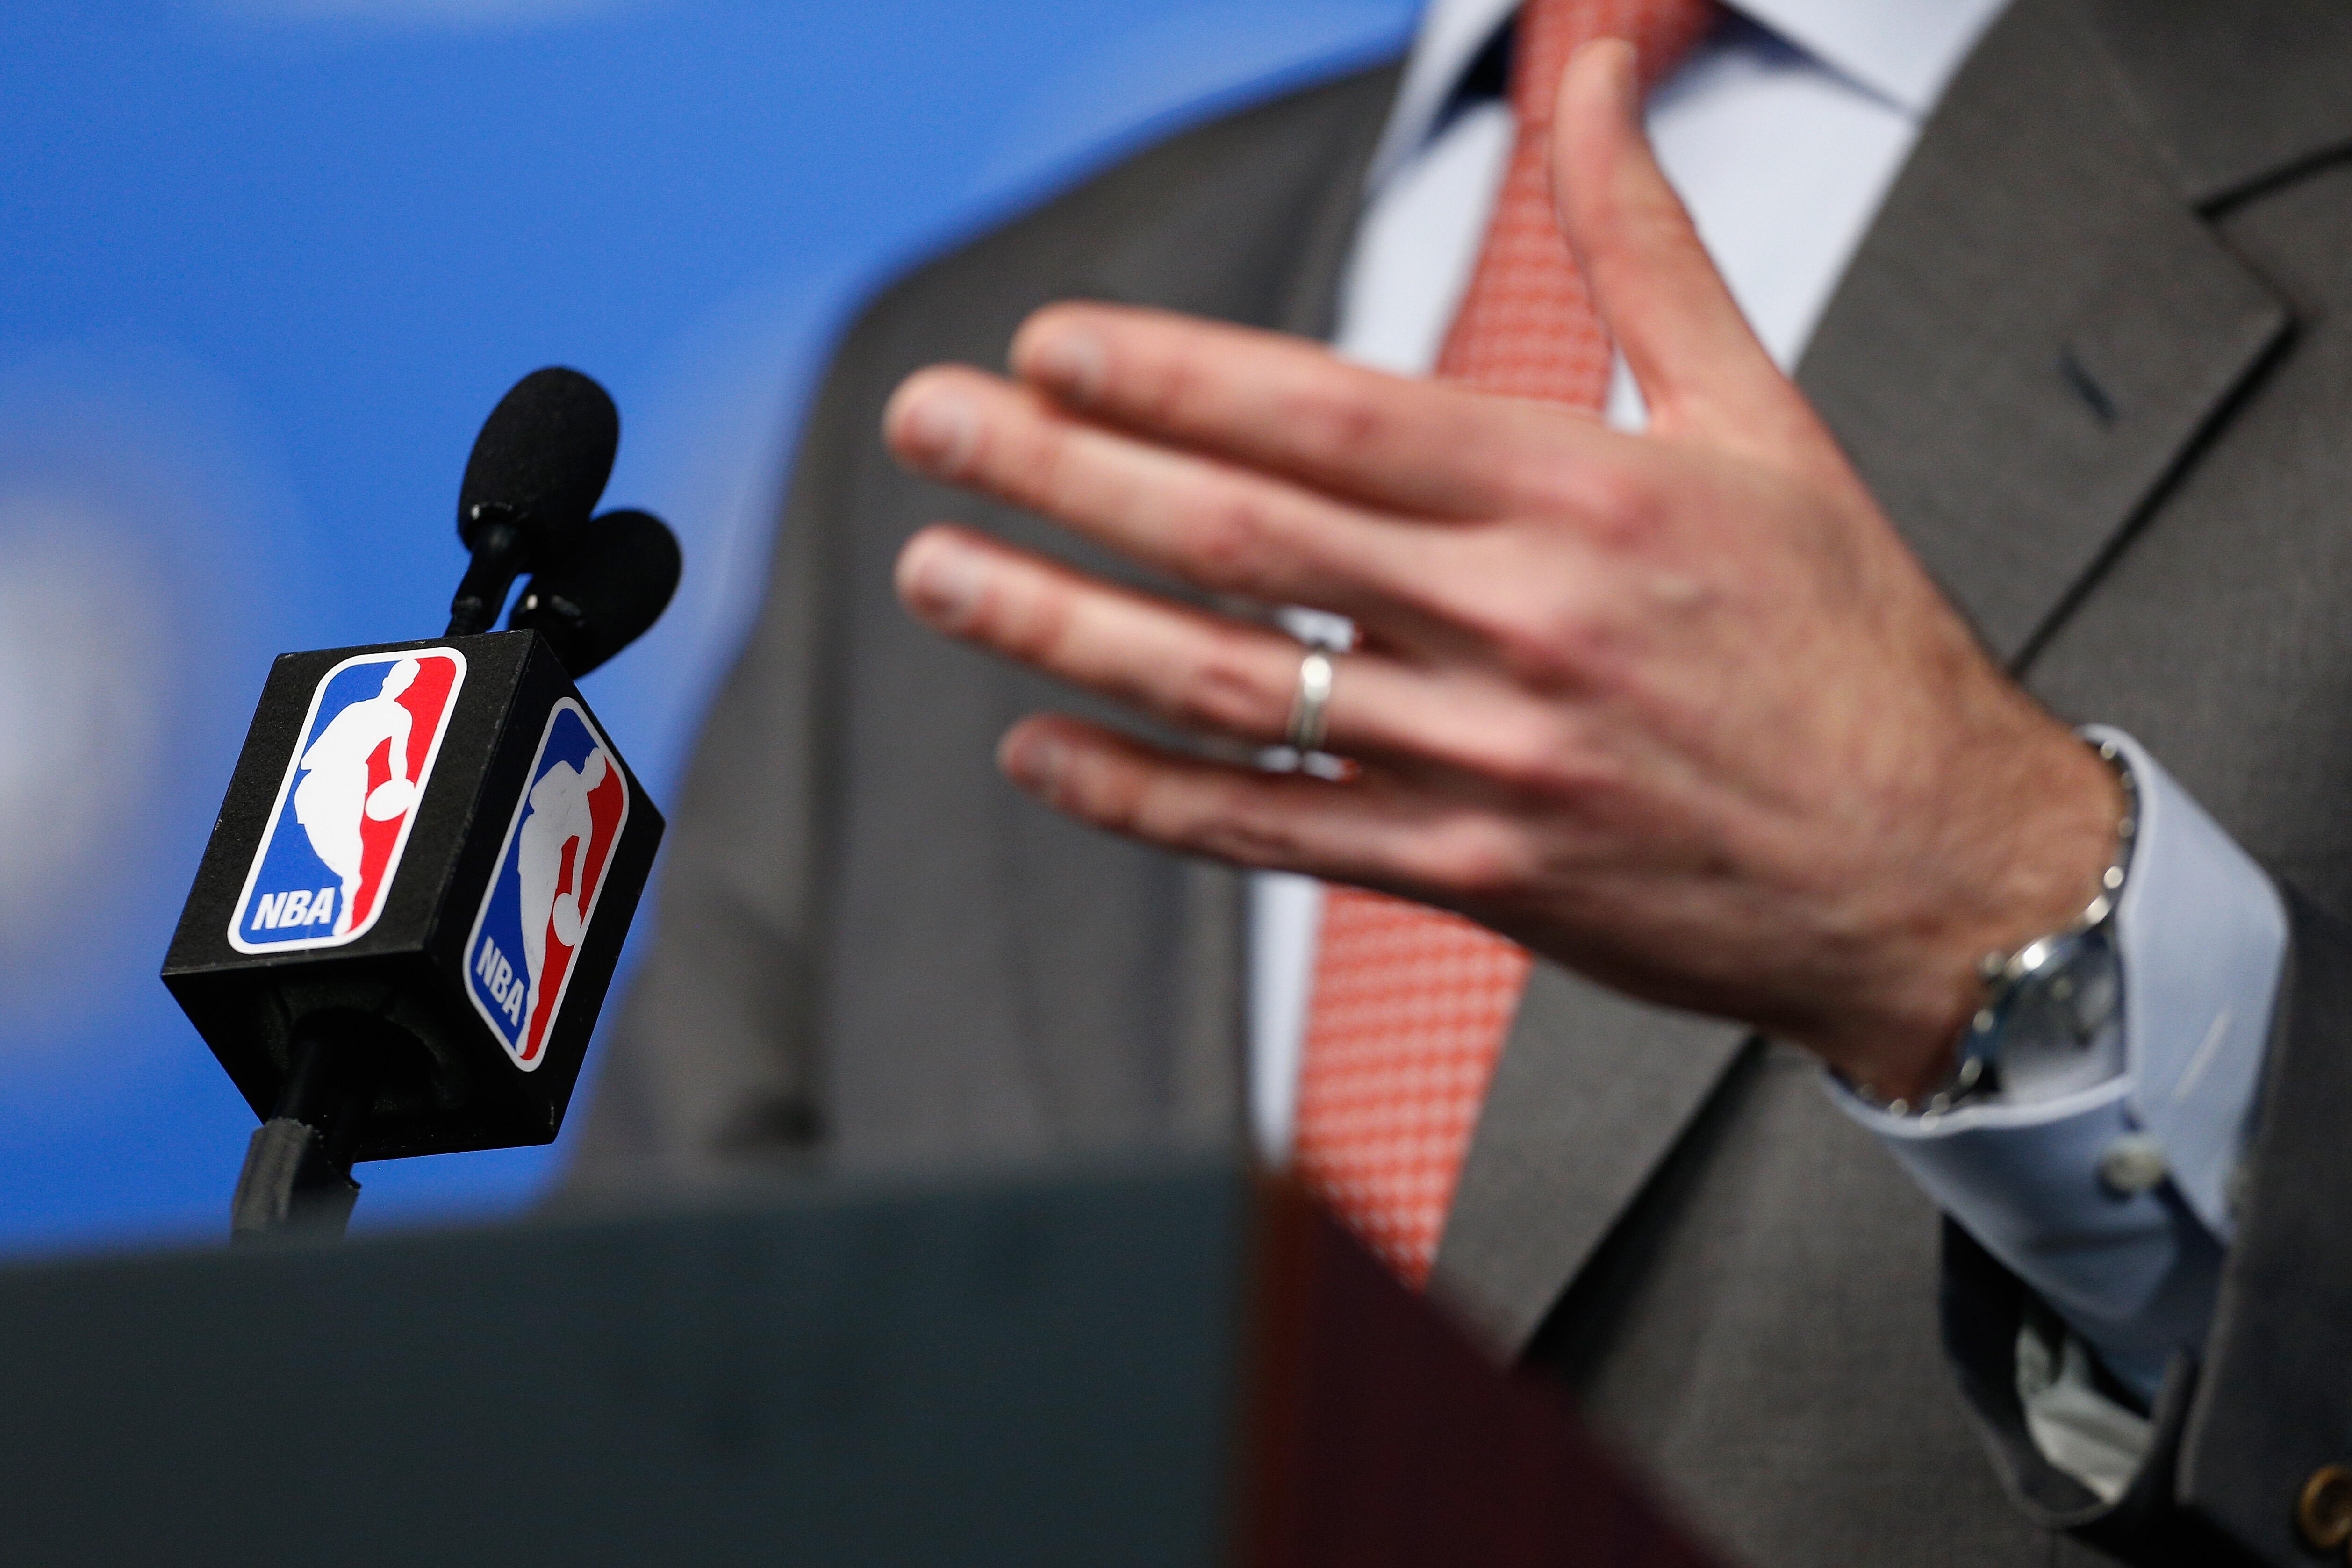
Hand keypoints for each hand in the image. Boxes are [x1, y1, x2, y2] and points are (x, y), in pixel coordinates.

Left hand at [880, 40, 2118, 1099]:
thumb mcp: (1767, 417)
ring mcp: (1488, 760)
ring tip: (937, 572)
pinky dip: (1144, 797)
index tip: (1047, 346)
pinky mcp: (1477, 873)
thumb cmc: (1848, 638)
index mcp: (1585, 496)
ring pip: (1228, 686)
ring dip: (1060, 625)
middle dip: (1061, 471)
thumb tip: (1595, 66)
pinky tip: (1040, 751)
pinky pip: (1274, 833)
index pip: (1328, 417)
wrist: (1940, 871)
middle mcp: (1521, 624)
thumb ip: (1648, 244)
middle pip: (1240, 536)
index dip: (1168, 378)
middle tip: (929, 423)